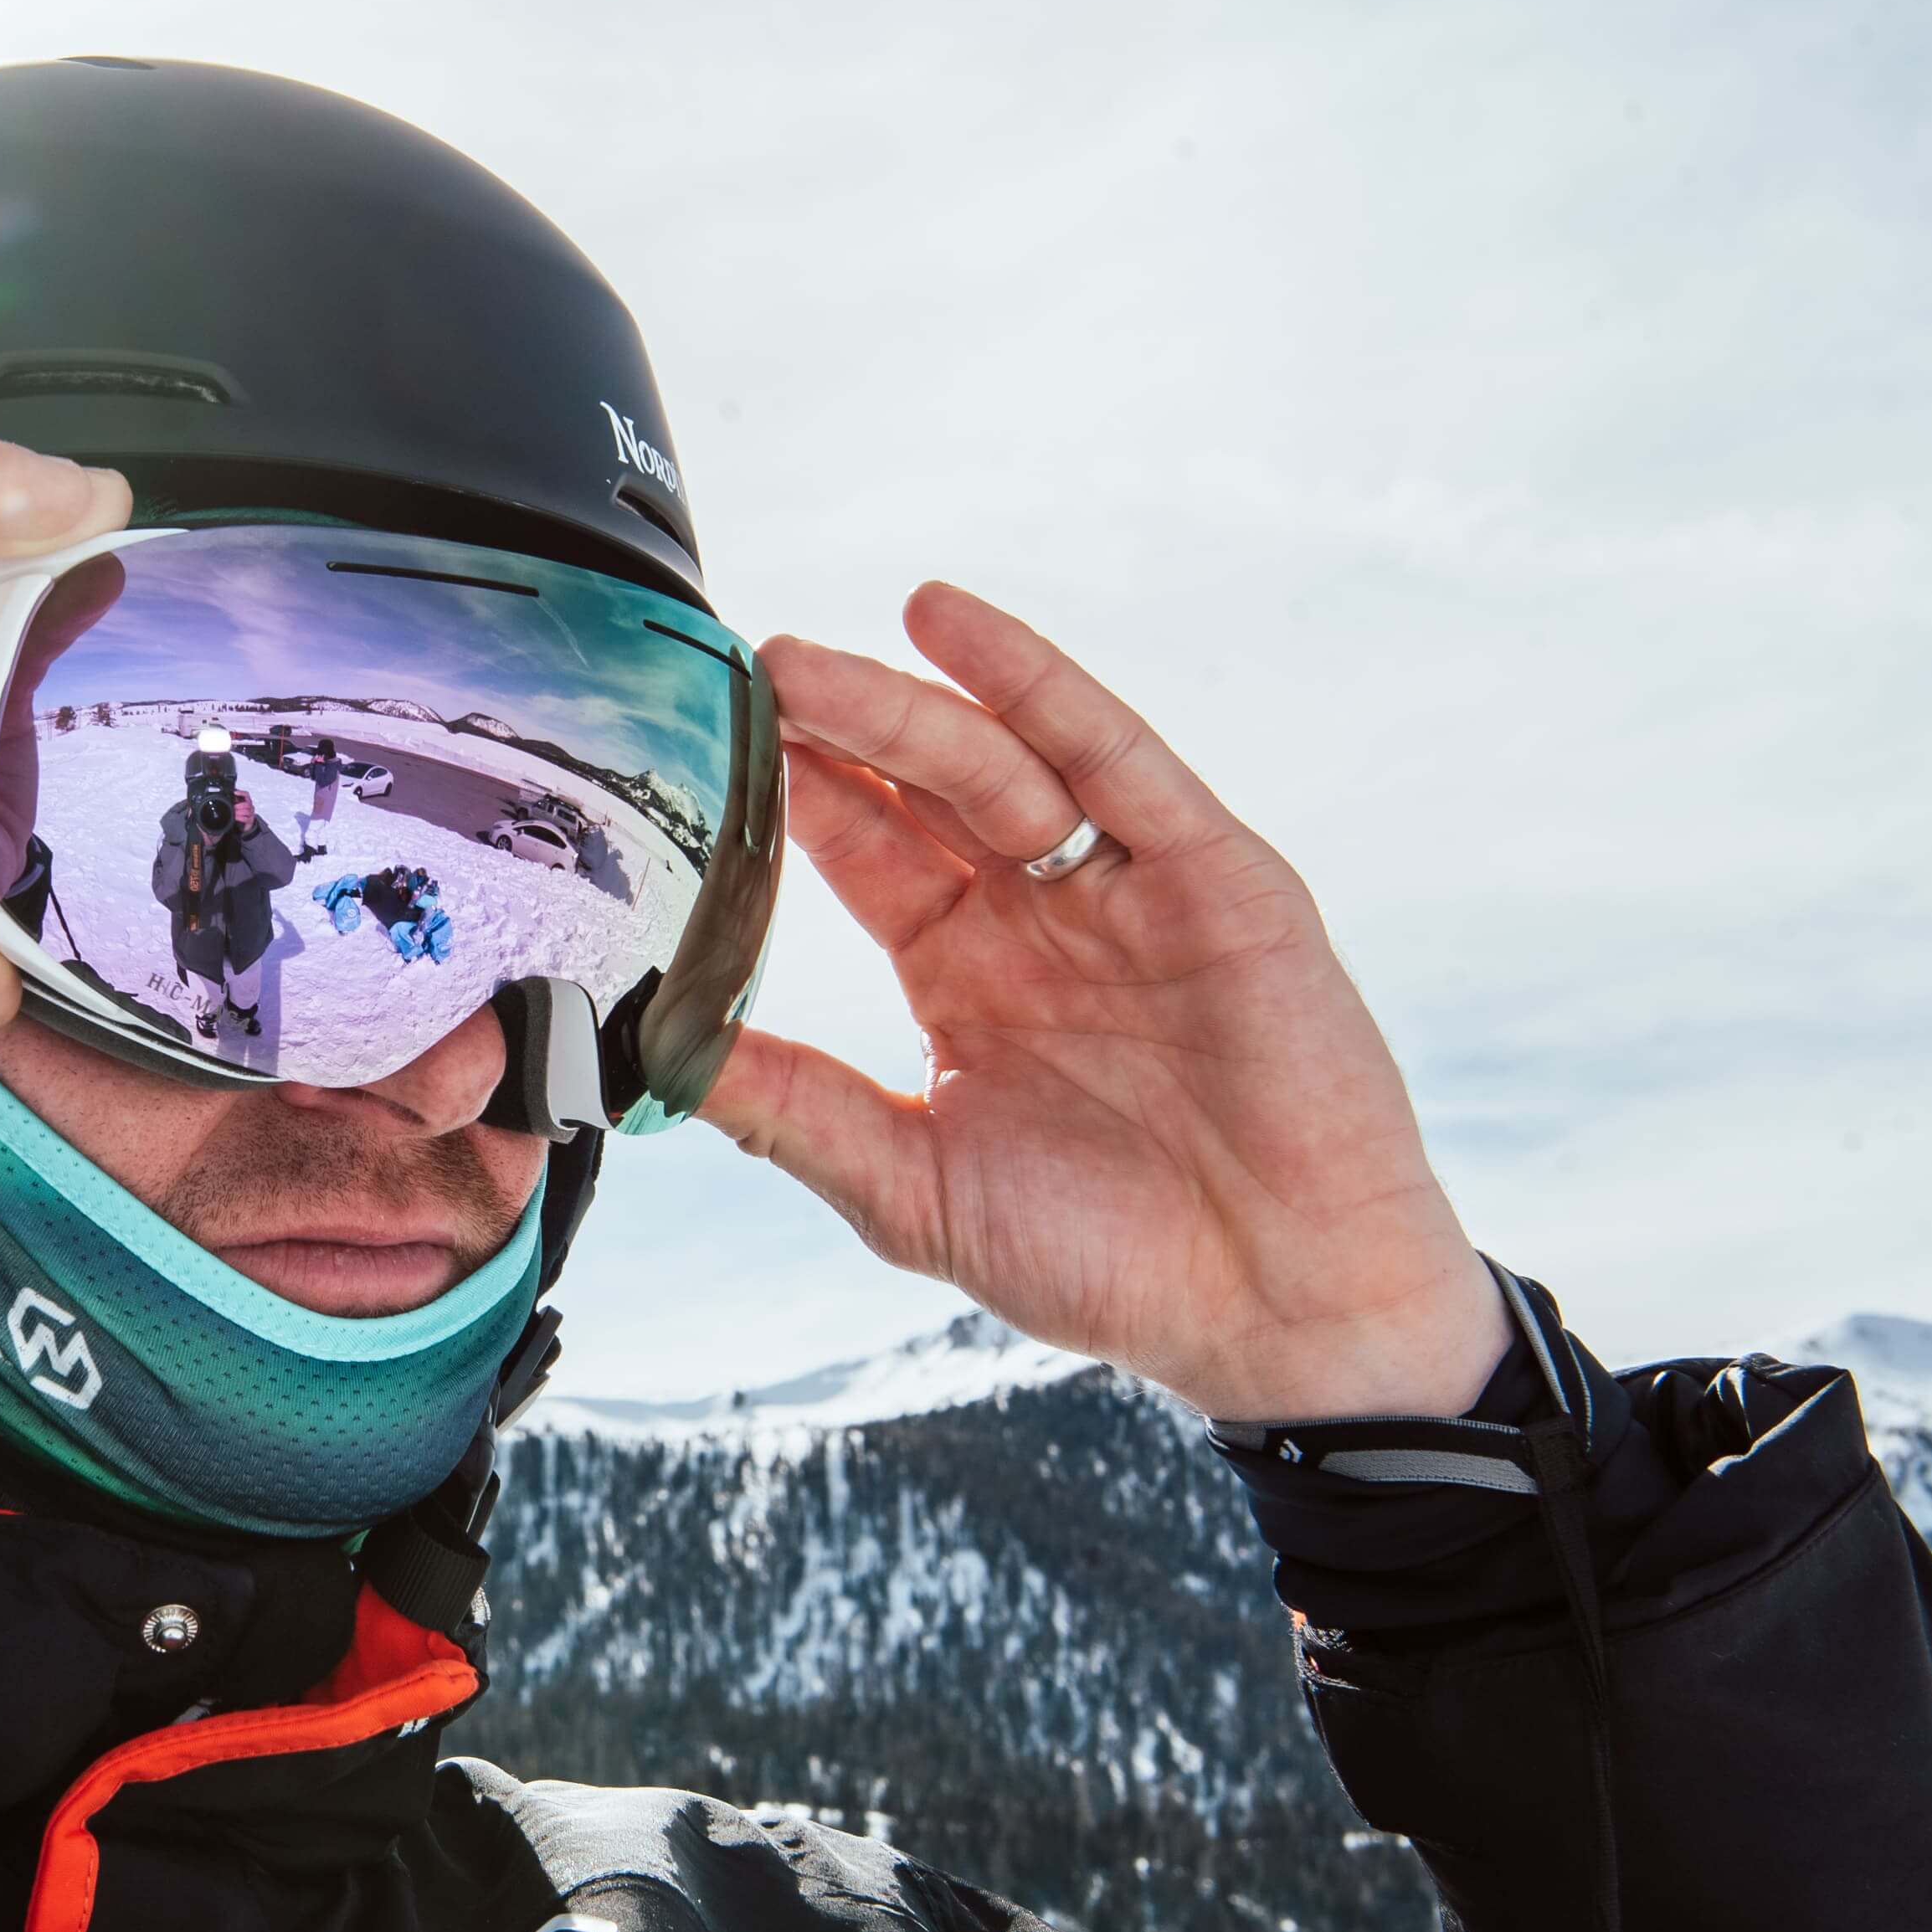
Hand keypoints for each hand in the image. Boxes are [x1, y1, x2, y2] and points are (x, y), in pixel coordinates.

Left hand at [703, 584, 1508, 1420]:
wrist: (1278, 1306)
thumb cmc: (1111, 1263)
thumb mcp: (912, 1183)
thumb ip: (792, 1107)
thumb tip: (653, 1058)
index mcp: (968, 977)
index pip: (865, 855)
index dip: (790, 797)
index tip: (696, 748)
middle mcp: (1042, 917)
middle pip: (920, 790)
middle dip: (831, 731)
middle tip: (736, 679)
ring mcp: (1129, 888)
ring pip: (997, 761)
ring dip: (899, 704)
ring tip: (798, 661)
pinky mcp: (1215, 874)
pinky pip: (1114, 757)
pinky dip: (1034, 683)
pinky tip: (950, 625)